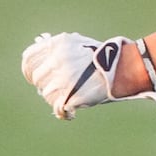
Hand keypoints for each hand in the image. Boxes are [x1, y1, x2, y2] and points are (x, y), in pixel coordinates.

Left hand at [21, 33, 155, 119]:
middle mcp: (58, 61)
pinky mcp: (71, 96)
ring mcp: (63, 79)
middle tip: (58, 88)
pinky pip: (58, 108)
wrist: (126, 67)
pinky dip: (64, 113)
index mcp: (58, 45)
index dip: (29, 69)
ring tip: (70, 98)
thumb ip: (60, 47)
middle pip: (37, 78)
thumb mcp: (81, 44)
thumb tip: (41, 41)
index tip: (33, 76)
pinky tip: (71, 114)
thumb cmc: (105, 56)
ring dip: (57, 98)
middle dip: (46, 84)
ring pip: (47, 94)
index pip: (29, 58)